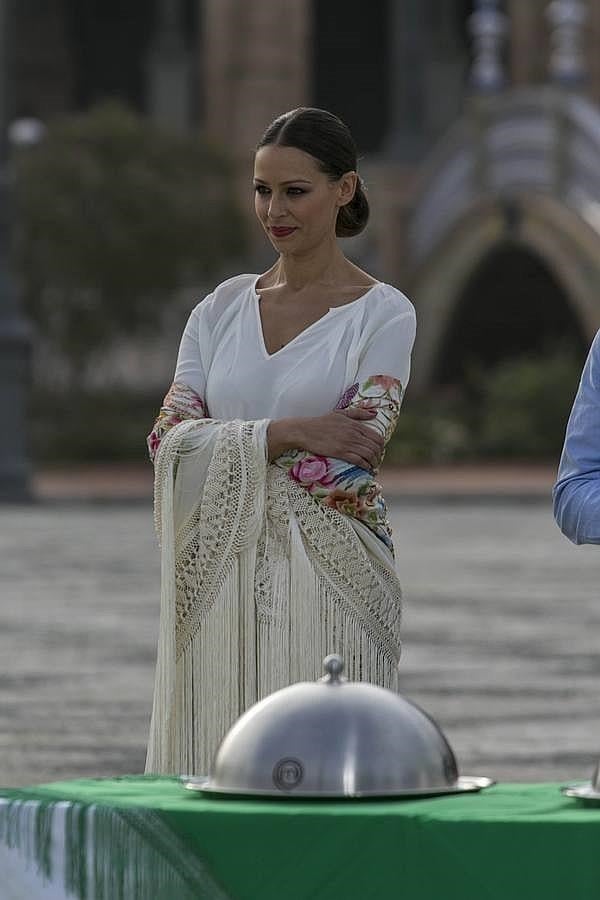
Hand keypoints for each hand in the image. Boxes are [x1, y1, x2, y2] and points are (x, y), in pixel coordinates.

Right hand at [268, 408, 383, 469]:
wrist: (305, 431)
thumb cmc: (322, 422)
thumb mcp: (341, 413)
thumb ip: (358, 413)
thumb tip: (374, 414)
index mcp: (355, 424)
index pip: (377, 437)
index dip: (381, 446)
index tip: (379, 451)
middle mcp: (354, 434)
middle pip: (375, 447)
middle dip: (378, 456)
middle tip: (376, 460)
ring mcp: (347, 444)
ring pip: (369, 455)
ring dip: (373, 462)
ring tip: (372, 466)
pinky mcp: (340, 453)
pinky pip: (359, 461)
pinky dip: (365, 466)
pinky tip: (365, 468)